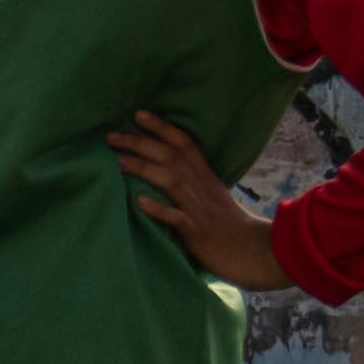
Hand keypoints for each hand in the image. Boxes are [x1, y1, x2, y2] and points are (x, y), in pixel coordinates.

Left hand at [116, 106, 288, 282]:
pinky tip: (139, 202)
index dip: (162, 127)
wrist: (251, 249)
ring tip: (118, 162)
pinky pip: (176, 217)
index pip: (183, 143)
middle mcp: (200, 185)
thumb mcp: (211, 194)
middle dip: (140, 143)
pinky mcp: (196, 230)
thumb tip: (164, 169)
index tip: (138, 115)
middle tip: (112, 136)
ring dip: (144, 168)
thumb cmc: (228, 224)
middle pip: (170, 156)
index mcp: (204, 175)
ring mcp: (198, 207)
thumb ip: (191, 180)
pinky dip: (158, 209)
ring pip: (170, 180)